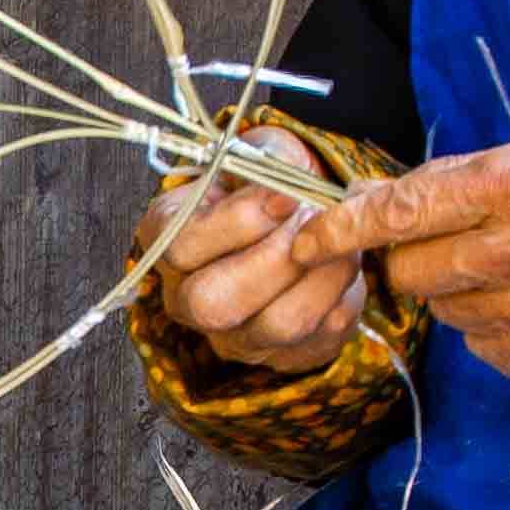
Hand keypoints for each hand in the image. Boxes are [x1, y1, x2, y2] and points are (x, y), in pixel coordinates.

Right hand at [141, 124, 370, 376]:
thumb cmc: (269, 185)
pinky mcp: (282, 356)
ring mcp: (233, 337)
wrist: (296, 221)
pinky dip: (343, 293)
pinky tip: (343, 263)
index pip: (181, 247)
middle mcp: (186, 299)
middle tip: (315, 223)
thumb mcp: (261, 153)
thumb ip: (270, 158)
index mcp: (166, 238)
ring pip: (276, 325)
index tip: (288, 196)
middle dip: (276, 260)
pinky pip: (321, 335)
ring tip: (341, 239)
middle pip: (214, 303)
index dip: (239, 222)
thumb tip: (286, 182)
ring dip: (322, 276)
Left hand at [306, 137, 509, 381]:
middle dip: (419, 257)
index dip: (344, 227)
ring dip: (460, 290)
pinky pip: (475, 342)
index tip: (308, 237)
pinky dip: (490, 323)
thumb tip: (367, 200)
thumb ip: (452, 182)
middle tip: (464, 242)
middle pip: (408, 269)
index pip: (400, 210)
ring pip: (439, 309)